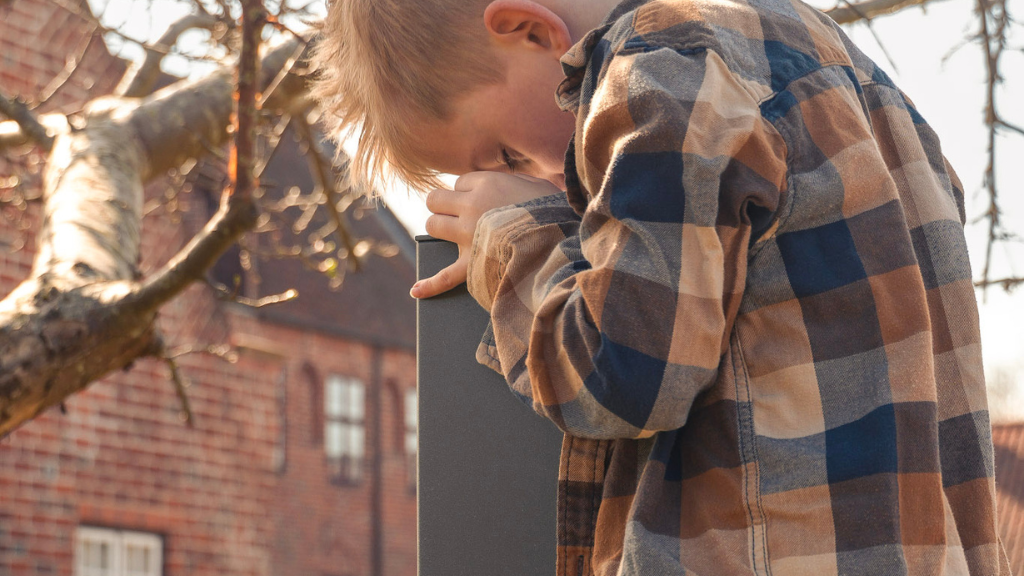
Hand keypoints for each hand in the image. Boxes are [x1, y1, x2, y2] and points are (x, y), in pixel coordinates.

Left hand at [411, 171, 562, 298]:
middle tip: (461, 214)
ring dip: (439, 229)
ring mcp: (468, 235)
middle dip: (445, 206)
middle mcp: (471, 206)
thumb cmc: (554, 213)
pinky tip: (416, 290)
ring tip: (451, 234)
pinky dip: (431, 284)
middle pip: (436, 200)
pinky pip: (445, 276)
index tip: (485, 200)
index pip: (460, 182)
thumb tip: (513, 187)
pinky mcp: (472, 264)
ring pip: (433, 225)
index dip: (469, 191)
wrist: (559, 241)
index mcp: (487, 184)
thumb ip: (519, 183)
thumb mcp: (539, 186)